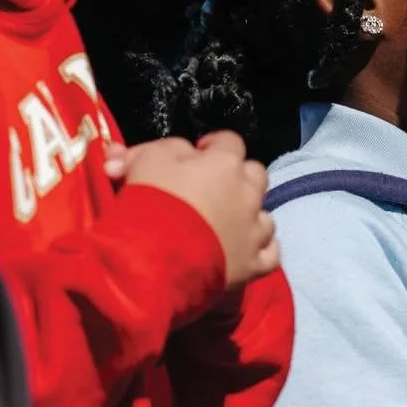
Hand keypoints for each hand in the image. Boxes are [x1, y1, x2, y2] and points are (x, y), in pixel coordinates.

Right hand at [117, 132, 279, 288]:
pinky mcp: (253, 264)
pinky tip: (245, 252)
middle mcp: (247, 193)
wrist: (156, 259)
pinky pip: (270, 254)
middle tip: (213, 189)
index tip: (198, 154)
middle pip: (255, 175)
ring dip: (249, 217)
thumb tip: (135, 154)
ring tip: (227, 225)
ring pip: (265, 216)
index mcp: (224, 163)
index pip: (229, 141)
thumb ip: (149, 150)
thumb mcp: (143, 161)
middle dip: (238, 178)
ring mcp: (254, 231)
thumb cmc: (151, 202)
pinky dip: (260, 251)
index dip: (213, 146)